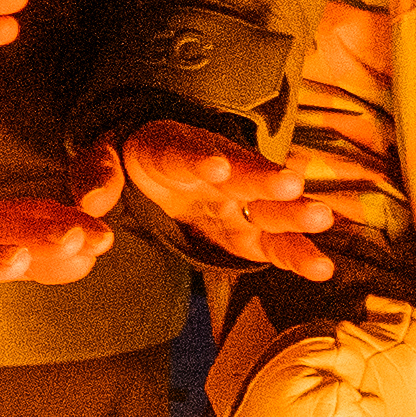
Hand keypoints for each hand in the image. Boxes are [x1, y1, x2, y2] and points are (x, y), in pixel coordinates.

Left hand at [94, 120, 344, 272]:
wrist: (158, 163)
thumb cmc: (128, 161)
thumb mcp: (102, 160)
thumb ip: (96, 175)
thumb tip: (93, 203)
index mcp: (175, 147)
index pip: (187, 152)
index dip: (202, 158)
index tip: (217, 166)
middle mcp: (218, 168)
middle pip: (243, 173)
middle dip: (265, 180)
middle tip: (290, 185)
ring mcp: (239, 199)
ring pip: (269, 205)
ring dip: (294, 213)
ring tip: (322, 220)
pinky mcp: (249, 229)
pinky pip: (275, 242)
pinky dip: (297, 253)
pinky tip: (322, 269)